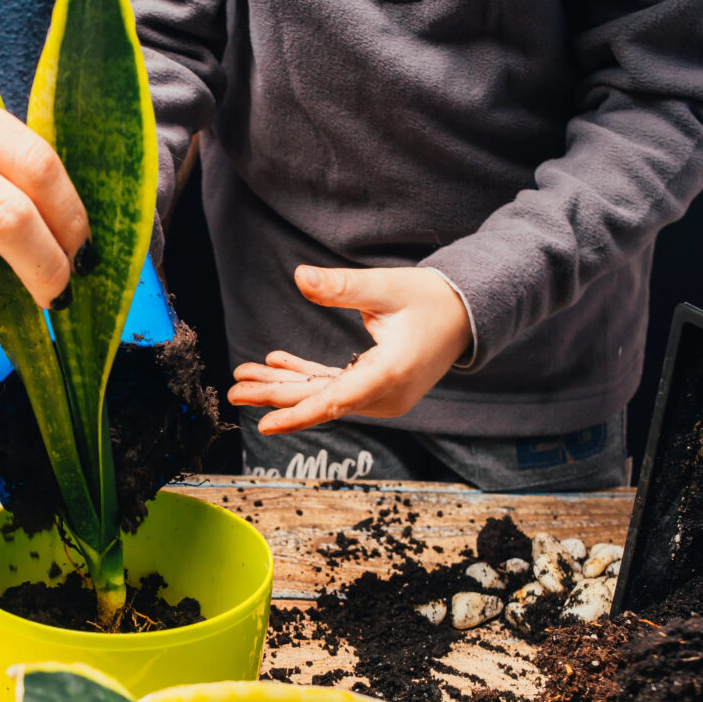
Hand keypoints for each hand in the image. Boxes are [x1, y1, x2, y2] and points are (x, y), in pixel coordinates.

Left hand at [227, 266, 472, 433]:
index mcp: (390, 374)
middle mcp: (386, 394)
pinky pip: (335, 386)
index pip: (337, 401)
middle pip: (322, 400)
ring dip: (285, 386)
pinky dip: (306, 377)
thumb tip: (301, 277)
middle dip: (275, 396)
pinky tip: (276, 363)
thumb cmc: (433, 299)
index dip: (298, 414)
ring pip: (324, 395)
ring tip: (245, 376)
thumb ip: (342, 286)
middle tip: (235, 391)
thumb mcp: (387, 287)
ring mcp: (381, 396)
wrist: (468, 314)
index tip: (265, 424)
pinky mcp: (377, 388)